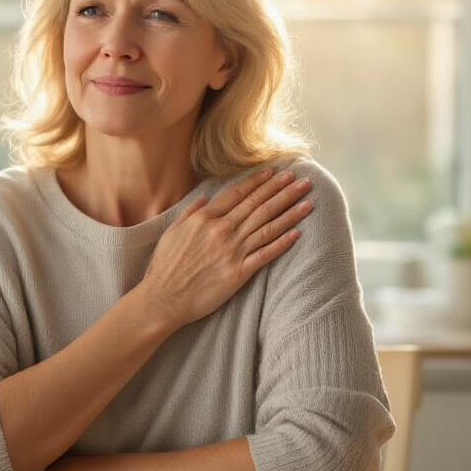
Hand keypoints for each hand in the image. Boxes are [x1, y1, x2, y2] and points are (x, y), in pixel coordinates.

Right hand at [137, 168, 312, 329]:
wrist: (163, 298)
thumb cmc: (164, 267)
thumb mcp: (171, 233)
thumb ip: (189, 213)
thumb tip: (203, 198)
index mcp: (205, 219)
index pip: (237, 194)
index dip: (258, 182)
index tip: (274, 173)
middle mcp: (222, 231)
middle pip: (258, 205)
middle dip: (281, 190)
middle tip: (300, 179)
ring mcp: (232, 251)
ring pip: (267, 225)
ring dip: (290, 211)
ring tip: (307, 199)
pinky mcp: (239, 272)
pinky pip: (266, 254)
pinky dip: (283, 242)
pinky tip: (298, 232)